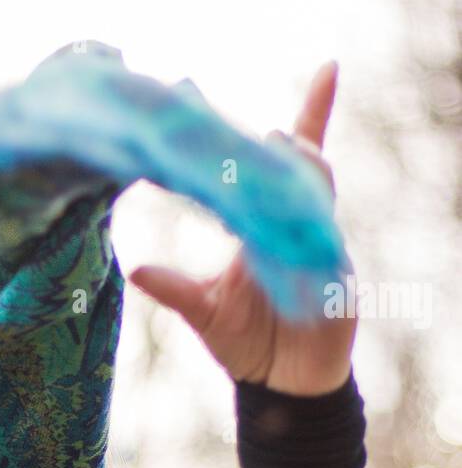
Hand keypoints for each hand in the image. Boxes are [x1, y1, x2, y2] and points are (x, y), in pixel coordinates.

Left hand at [127, 61, 355, 396]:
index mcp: (264, 224)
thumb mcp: (203, 312)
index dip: (274, 124)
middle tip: (262, 119)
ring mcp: (319, 247)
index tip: (260, 80)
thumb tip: (132, 269)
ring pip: (317, 191)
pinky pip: (326, 245)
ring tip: (280, 143)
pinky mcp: (337, 278)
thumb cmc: (248, 343)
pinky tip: (298, 212)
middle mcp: (295, 225)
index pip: (272, 164)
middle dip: (282, 138)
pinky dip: (313, 227)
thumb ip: (173, 289)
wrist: (285, 386)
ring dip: (300, 167)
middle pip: (295, 165)